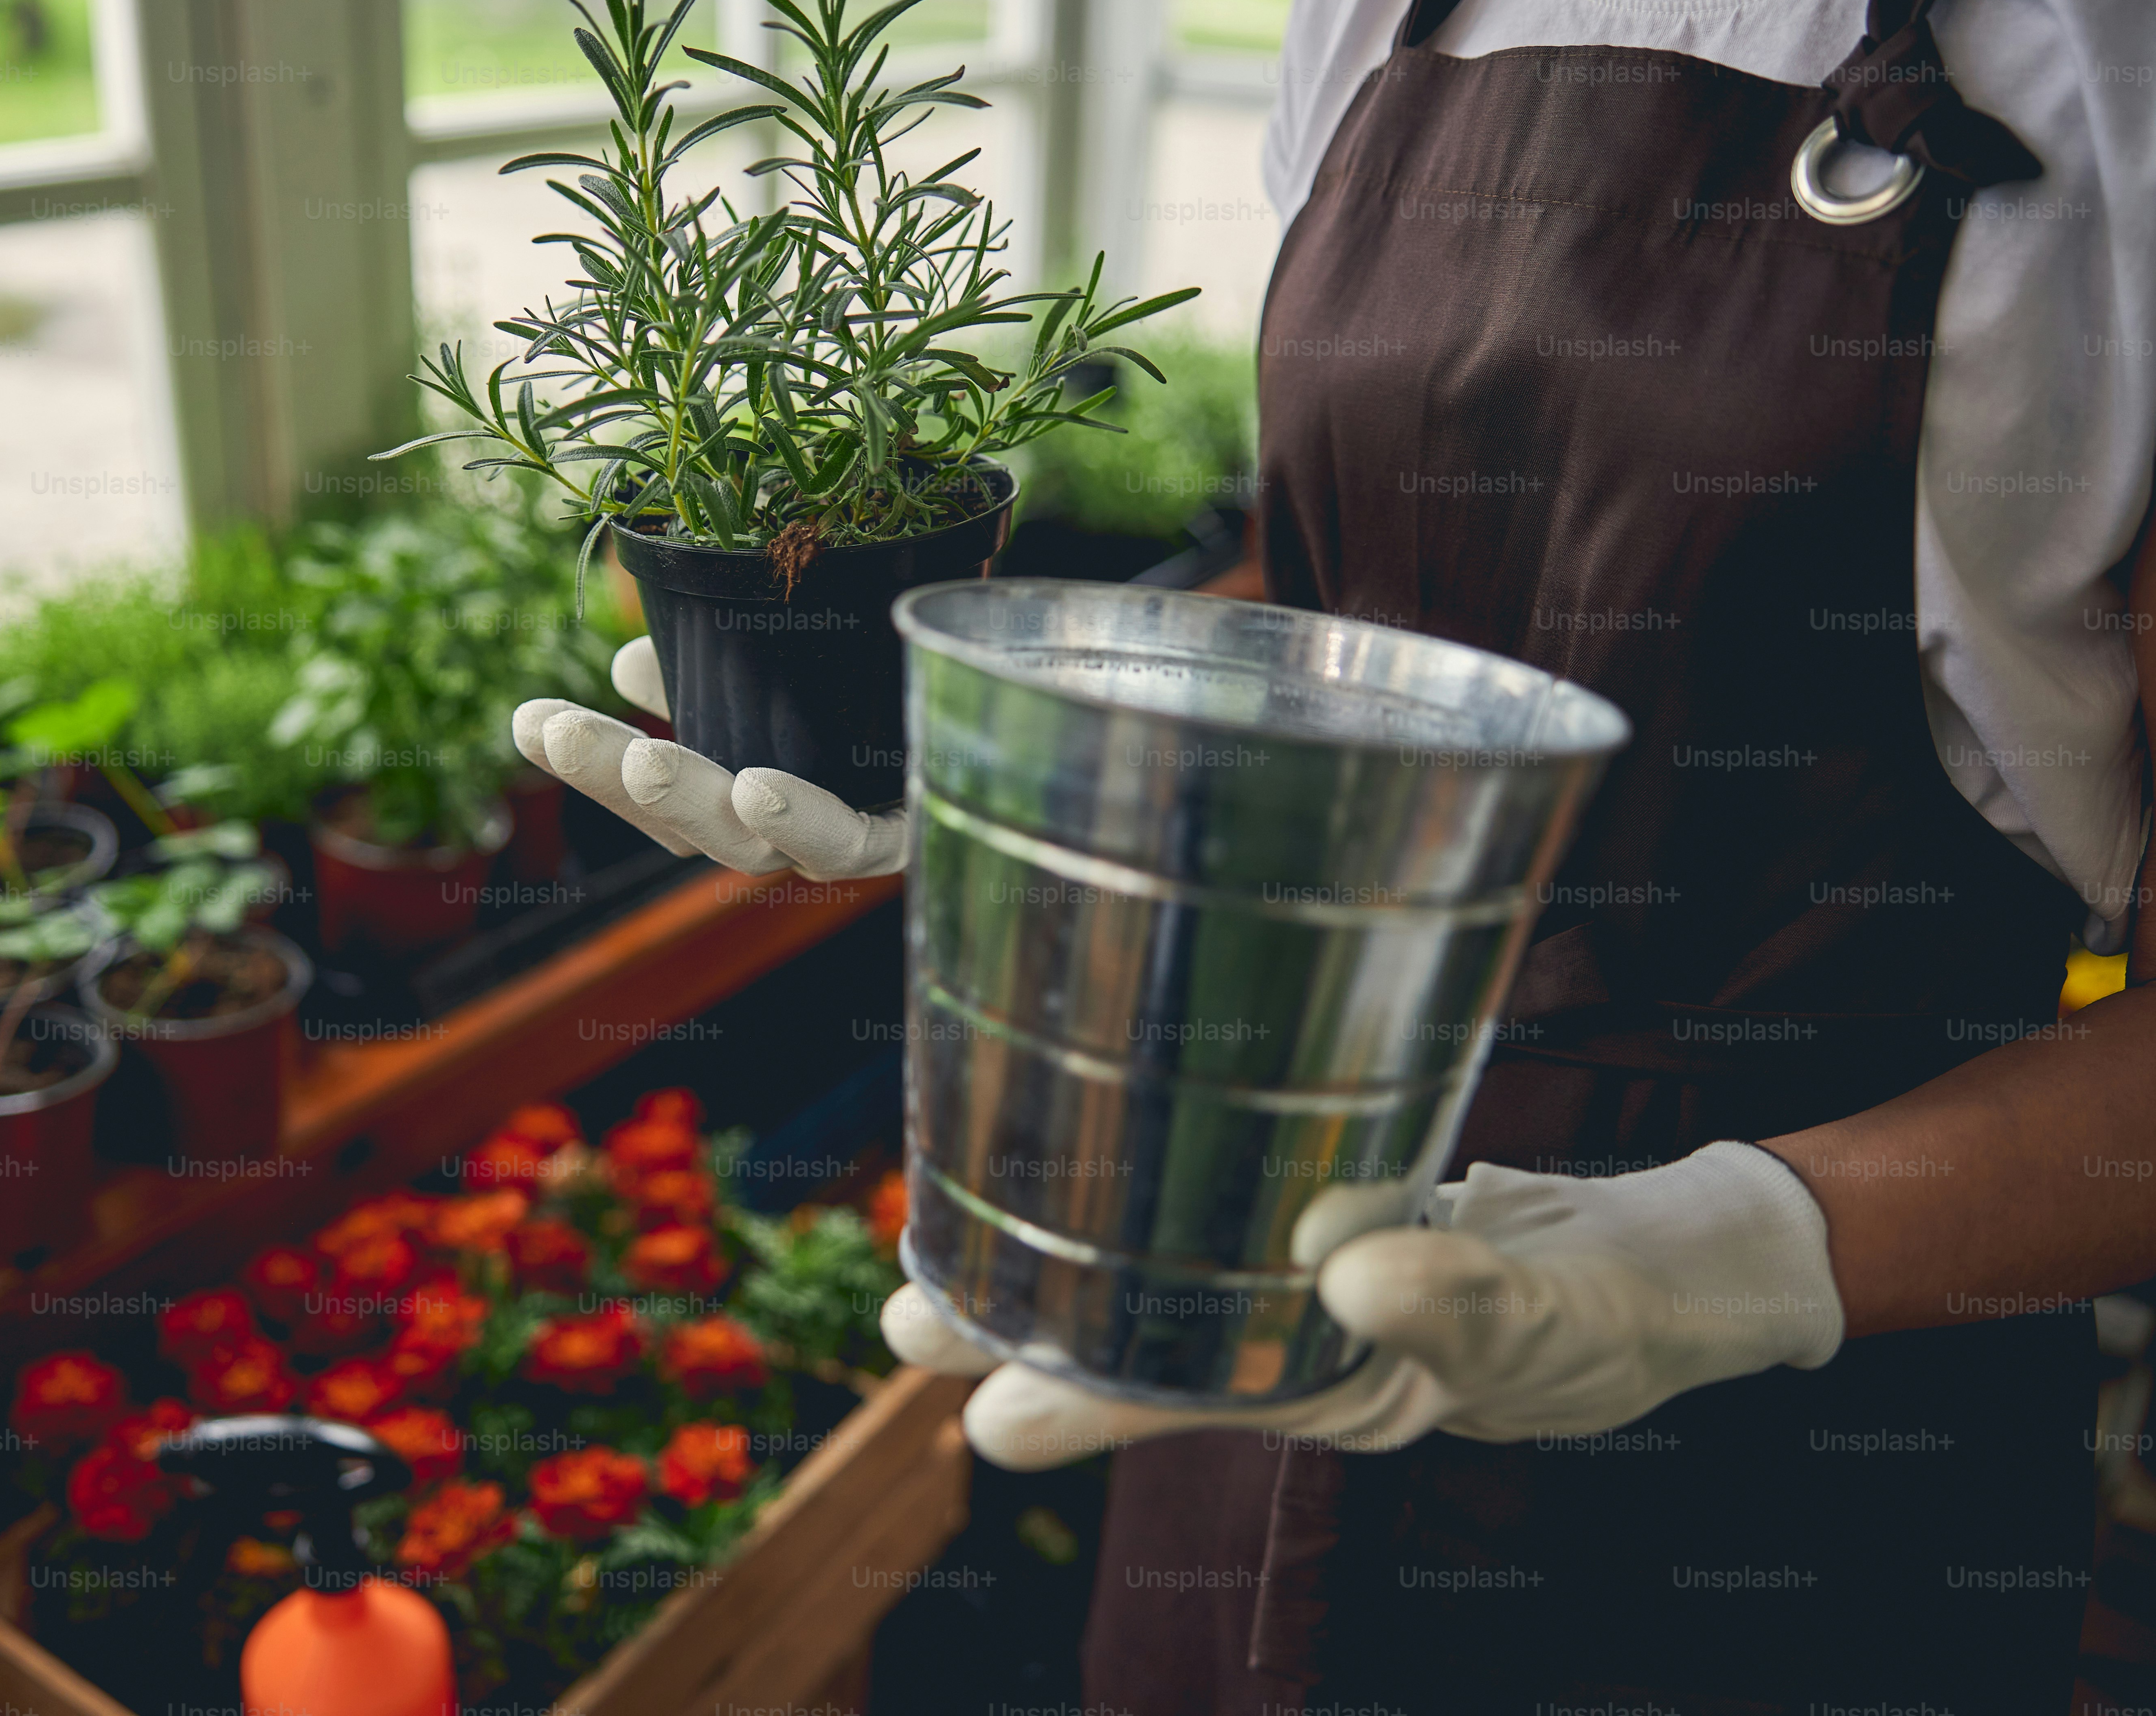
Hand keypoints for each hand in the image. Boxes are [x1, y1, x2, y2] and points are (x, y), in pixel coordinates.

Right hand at [512, 637, 904, 880]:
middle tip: (551, 731)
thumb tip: (633, 657)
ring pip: (766, 846)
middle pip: (702, 826)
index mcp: (776, 784)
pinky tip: (762, 786)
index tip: (526, 718)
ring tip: (645, 756)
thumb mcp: (819, 637)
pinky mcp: (933, 831)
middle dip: (621, 783)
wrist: (1076, 659)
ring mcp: (873, 836)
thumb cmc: (932, 645)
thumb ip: (727, 658)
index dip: (593, 764)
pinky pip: (863, 842)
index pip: (669, 792)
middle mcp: (816, 824)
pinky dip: (807, 821)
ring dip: (694, 804)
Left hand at [883, 1141, 1844, 1469]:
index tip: (980, 1414)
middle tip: (900, 1315)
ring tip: (933, 1249)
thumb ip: (1468, 1302)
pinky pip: (1220, 1206)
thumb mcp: (1562, 1315)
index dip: (1087, 1404)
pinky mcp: (1324, 1204)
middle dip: (1023, 1334)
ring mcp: (1308, 1277)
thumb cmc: (1627, 1307)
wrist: (1673, 1256)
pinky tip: (1070, 1160)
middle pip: (1145, 1348)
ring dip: (1056, 1262)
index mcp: (1348, 1392)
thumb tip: (1355, 1275)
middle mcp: (1309, 1345)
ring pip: (1163, 1278)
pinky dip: (1146, 1189)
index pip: (1194, 1402)